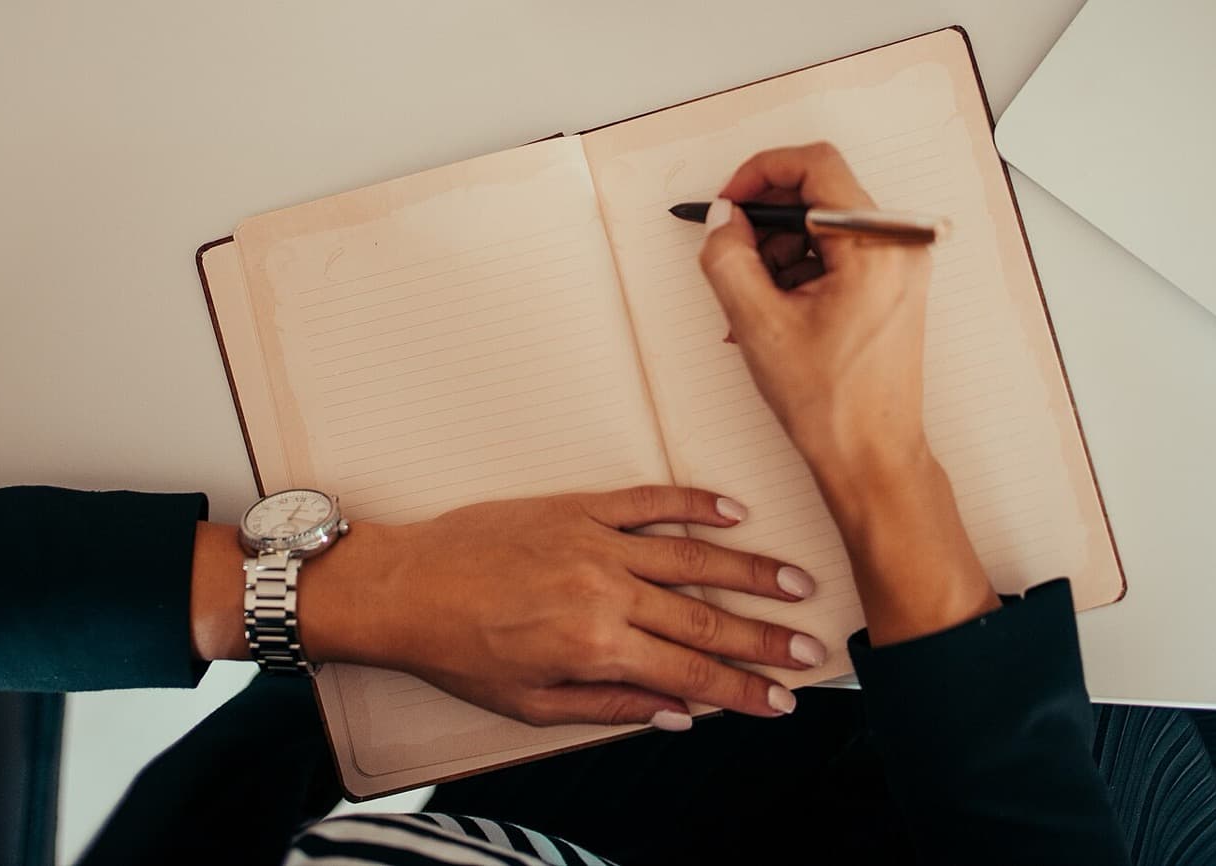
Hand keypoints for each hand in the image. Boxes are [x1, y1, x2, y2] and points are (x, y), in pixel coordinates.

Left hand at [295, 485, 823, 728]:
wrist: (402, 587)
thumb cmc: (459, 652)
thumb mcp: (531, 705)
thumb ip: (611, 708)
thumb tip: (680, 714)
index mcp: (597, 648)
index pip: (691, 674)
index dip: (743, 690)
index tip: (782, 700)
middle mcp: (606, 593)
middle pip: (706, 618)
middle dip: (765, 638)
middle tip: (813, 646)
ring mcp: (595, 542)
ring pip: (693, 556)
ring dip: (750, 570)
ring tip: (795, 582)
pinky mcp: (578, 506)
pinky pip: (649, 501)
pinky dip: (694, 504)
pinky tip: (733, 511)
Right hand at [696, 141, 933, 493]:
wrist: (872, 458)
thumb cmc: (831, 404)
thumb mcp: (758, 323)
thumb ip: (728, 257)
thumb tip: (722, 218)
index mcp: (876, 245)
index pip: (815, 165)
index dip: (760, 173)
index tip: (727, 203)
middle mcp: (899, 246)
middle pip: (818, 194)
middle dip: (765, 223)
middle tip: (731, 256)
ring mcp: (900, 266)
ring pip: (822, 226)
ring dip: (776, 253)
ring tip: (749, 305)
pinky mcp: (892, 286)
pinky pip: (836, 255)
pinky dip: (797, 272)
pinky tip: (770, 314)